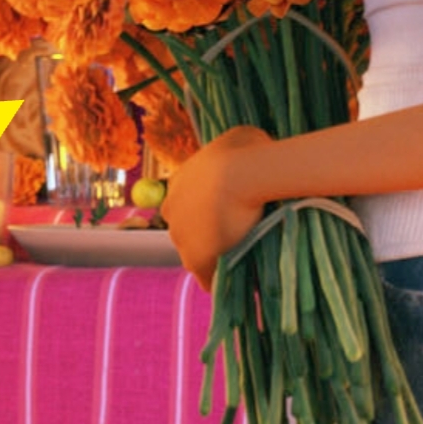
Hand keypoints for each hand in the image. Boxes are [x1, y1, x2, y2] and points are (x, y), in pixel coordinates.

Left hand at [164, 125, 273, 289]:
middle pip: (189, 229)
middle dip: (209, 235)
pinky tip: (238, 285)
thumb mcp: (241, 138)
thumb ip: (238, 151)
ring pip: (196, 254)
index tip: (228, 214)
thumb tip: (251, 152)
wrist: (240, 175)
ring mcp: (180, 236)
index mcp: (178, 181)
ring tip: (241, 264)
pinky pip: (207, 276)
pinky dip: (220, 280)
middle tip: (237, 238)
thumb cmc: (243, 152)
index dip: (208, 210)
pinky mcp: (194, 258)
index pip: (189, 203)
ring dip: (215, 258)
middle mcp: (171, 209)